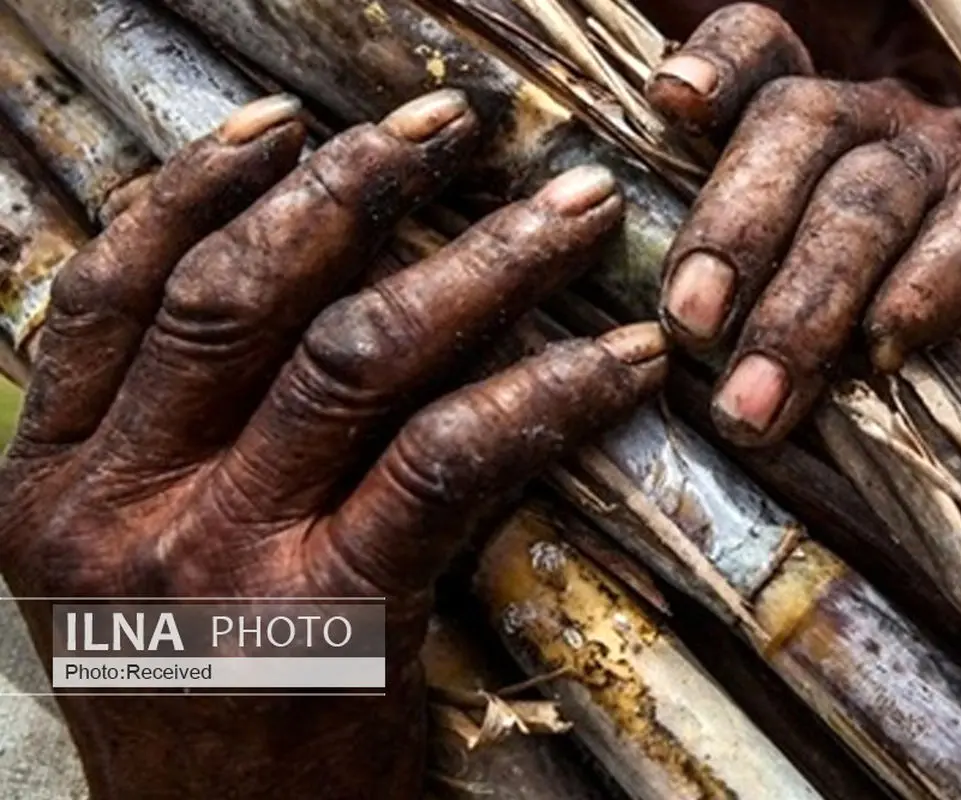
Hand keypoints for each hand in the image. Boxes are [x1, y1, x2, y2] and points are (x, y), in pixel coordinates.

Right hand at [0, 91, 664, 798]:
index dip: (199, 186)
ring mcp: (220, 561)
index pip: (111, 288)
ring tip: (569, 209)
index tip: (292, 122)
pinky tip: (621, 356)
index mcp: (48, 484)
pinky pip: (452, 458)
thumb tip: (295, 290)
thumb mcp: (135, 570)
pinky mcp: (333, 616)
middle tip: (458, 127)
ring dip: (480, 260)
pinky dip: (547, 389)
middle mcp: (116, 509)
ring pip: (356, 352)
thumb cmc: (205, 700)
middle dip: (358, 186)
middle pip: (243, 293)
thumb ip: (173, 440)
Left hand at [643, 3, 960, 446]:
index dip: (717, 65)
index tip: (670, 103)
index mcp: (797, 127)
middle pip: (796, 124)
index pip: (759, 51)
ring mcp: (954, 158)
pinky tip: (883, 350)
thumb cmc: (846, 360)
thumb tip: (638, 336)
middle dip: (733, 231)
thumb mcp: (763, 319)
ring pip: (868, 194)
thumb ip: (715, 296)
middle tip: (691, 329)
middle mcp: (874, 119)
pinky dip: (924, 293)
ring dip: (806, 301)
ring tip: (756, 400)